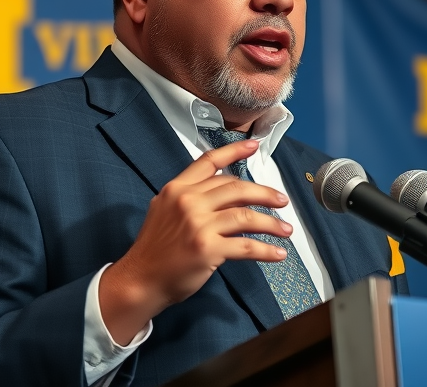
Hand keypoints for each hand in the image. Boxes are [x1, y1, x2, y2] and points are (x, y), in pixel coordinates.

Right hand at [98, 139, 291, 343]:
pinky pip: (246, 246)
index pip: (209, 162)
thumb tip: (225, 190)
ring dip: (271, 223)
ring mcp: (199, 225)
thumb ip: (190, 197)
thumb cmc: (155, 249)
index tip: (254, 146)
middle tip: (282, 201)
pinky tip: (278, 253)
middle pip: (236, 188)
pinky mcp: (208, 249)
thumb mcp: (164, 211)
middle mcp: (188, 202)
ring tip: (286, 229)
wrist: (140, 280)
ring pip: (246, 216)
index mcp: (177, 189)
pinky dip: (266, 250)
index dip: (234, 151)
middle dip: (265, 193)